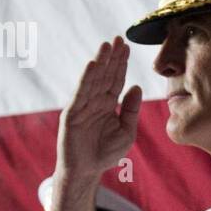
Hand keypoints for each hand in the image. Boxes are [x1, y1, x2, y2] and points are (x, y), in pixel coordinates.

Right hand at [57, 38, 141, 178]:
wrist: (87, 171)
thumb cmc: (105, 153)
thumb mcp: (126, 131)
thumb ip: (131, 109)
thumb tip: (137, 86)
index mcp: (108, 104)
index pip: (116, 79)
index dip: (121, 63)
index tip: (127, 46)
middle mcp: (95, 101)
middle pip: (105, 75)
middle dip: (112, 57)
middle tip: (119, 39)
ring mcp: (83, 106)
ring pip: (94, 80)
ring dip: (100, 62)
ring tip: (106, 45)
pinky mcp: (73, 113)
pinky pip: (81, 93)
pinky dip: (86, 78)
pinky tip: (92, 65)